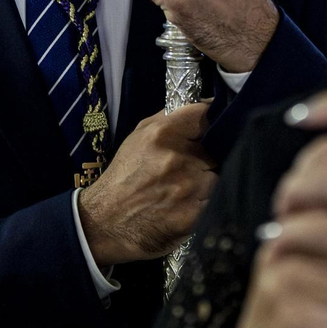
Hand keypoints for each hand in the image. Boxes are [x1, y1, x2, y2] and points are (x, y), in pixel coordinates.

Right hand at [79, 101, 215, 265]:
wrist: (106, 222)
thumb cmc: (125, 175)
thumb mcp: (139, 135)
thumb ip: (170, 117)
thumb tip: (206, 105)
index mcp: (163, 133)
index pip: (206, 116)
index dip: (213, 121)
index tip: (214, 128)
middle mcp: (178, 158)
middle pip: (217, 149)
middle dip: (209, 156)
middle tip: (195, 165)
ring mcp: (188, 188)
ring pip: (219, 176)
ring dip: (209, 181)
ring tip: (190, 188)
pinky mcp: (194, 215)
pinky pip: (217, 201)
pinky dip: (208, 202)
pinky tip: (191, 205)